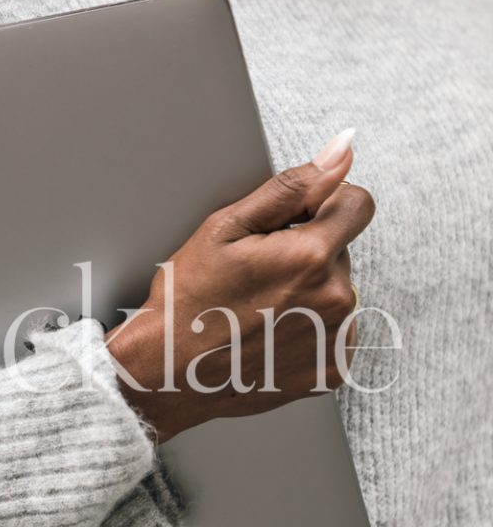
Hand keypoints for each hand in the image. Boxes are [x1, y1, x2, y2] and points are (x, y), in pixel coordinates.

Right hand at [106, 130, 374, 443]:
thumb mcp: (226, 227)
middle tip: (255, 274)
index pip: (358, 205)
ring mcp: (334, 340)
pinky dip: (308, 329)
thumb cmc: (187, 300)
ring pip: (336, 291)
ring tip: (257, 308)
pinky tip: (269, 333)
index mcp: (311, 257)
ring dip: (308, 292)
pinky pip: (333, 332)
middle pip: (340, 251)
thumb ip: (292, 186)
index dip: (324, 205)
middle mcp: (334, 299)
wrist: (167, 373)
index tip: (293, 222)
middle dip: (307, 253)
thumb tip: (342, 152)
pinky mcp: (330, 370)